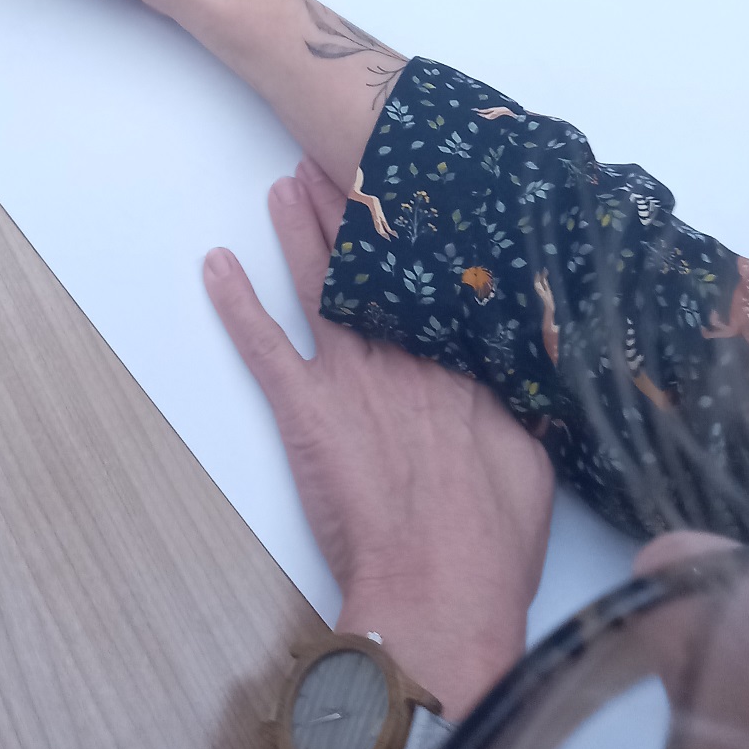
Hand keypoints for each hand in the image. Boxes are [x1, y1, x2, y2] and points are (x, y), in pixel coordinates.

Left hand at [206, 160, 552, 718]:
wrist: (439, 590)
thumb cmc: (491, 540)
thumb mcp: (531, 456)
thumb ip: (516, 400)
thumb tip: (523, 364)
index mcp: (459, 361)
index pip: (433, 279)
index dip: (415, 235)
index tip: (407, 190)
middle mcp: (402, 352)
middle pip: (371, 265)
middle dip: (350, 210)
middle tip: (333, 158)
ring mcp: (349, 375)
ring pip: (319, 285)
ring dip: (297, 232)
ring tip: (284, 187)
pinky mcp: (304, 407)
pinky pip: (262, 344)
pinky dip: (235, 303)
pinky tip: (217, 266)